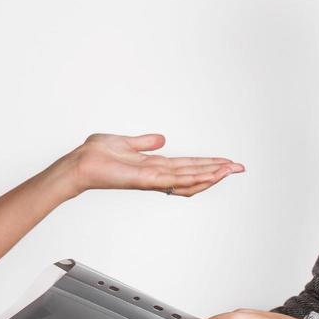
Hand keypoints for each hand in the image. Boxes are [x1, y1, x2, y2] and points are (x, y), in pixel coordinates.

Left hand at [63, 133, 244, 198]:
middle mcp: (156, 174)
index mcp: (153, 166)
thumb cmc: (95, 156)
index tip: (225, 162)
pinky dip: (194, 178)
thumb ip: (144, 142)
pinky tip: (209, 174)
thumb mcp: (125, 142)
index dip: (207, 164)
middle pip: (194, 174)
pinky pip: (175, 180)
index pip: (187, 165)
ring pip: (189, 178)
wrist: (79, 164)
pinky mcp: (146, 180)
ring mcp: (153, 179)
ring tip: (231, 169)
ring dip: (212, 174)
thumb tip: (161, 139)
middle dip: (217, 171)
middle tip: (239, 168)